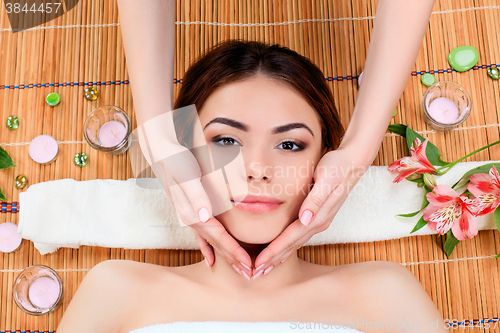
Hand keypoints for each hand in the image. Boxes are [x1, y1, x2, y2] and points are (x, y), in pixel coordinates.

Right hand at [134, 129, 253, 277]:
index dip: (234, 252)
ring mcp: (189, 216)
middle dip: (233, 260)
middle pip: (216, 244)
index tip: (248, 265)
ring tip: (239, 269)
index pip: (218, 237)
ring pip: (211, 242)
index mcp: (192, 212)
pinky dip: (207, 249)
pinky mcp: (190, 211)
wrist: (160, 151)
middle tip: (250, 275)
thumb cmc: (175, 160)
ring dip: (225, 256)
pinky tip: (211, 260)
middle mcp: (190, 218)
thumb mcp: (187, 174)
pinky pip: (201, 236)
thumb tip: (205, 216)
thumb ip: (196, 195)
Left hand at [252, 146, 369, 277]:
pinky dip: (288, 247)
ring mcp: (319, 220)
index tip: (259, 263)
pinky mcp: (317, 216)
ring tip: (265, 268)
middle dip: (273, 260)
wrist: (353, 162)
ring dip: (279, 257)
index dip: (274, 251)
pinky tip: (281, 252)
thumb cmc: (337, 167)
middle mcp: (318, 222)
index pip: (291, 238)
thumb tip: (305, 219)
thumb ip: (316, 199)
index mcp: (318, 216)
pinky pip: (299, 236)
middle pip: (292, 246)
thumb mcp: (326, 179)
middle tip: (255, 274)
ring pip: (295, 243)